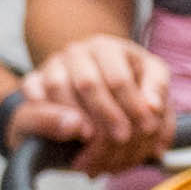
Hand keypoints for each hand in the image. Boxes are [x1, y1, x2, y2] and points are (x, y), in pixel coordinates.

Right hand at [17, 30, 173, 173]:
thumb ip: (157, 93)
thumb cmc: (124, 93)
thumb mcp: (148, 87)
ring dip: (76, 119)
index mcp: (109, 48)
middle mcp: (79, 52)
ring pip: (58, 87)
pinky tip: (68, 134)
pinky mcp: (32, 82)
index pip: (119, 78)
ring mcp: (53, 65)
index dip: (134, 107)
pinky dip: (47, 117)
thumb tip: (153, 108)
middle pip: (89, 83)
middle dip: (108, 116)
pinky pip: (33, 95)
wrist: (85, 92)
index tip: (145, 130)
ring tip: (93, 140)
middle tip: (121, 139)